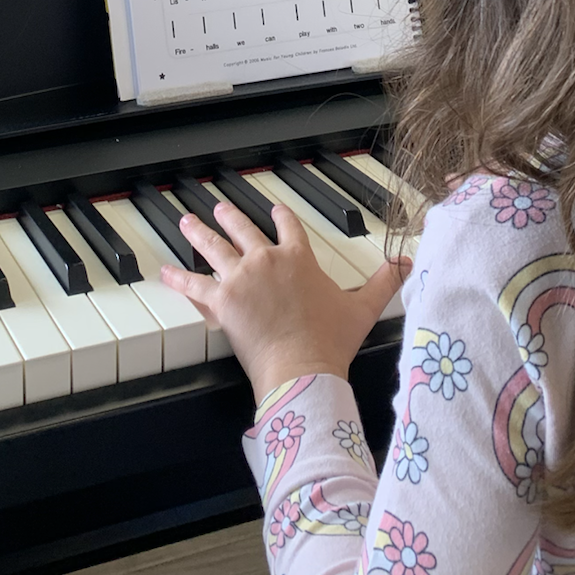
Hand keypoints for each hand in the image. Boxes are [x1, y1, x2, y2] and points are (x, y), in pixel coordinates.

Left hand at [160, 199, 407, 403]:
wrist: (302, 367)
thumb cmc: (330, 341)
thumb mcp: (363, 308)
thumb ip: (385, 282)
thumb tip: (409, 264)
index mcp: (299, 258)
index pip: (289, 226)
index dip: (281, 216)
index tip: (274, 208)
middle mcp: (266, 260)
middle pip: (244, 230)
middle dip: (230, 216)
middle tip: (219, 206)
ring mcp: (240, 278)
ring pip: (214, 248)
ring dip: (199, 233)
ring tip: (187, 220)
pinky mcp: (220, 301)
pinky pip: (193, 286)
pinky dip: (177, 278)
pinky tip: (164, 271)